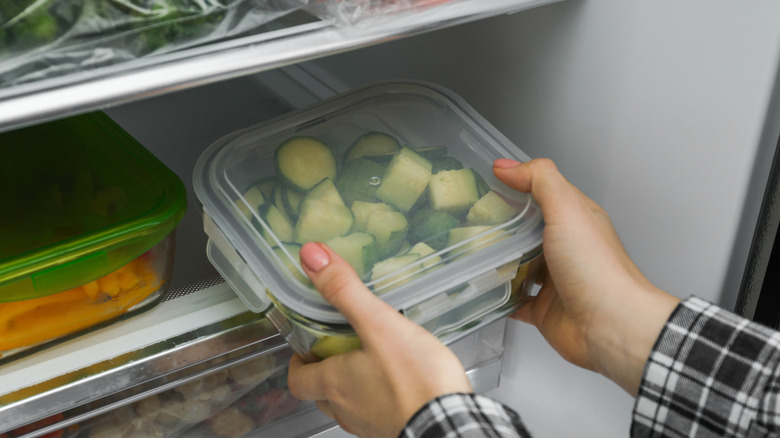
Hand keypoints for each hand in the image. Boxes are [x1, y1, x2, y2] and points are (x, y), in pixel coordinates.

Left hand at [287, 242, 471, 437]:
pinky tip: (400, 384)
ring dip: (351, 387)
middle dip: (325, 371)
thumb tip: (312, 256)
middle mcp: (347, 409)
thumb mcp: (379, 324)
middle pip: (321, 394)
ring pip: (348, 407)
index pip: (298, 380)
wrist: (450, 426)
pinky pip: (376, 416)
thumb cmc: (416, 380)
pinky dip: (378, 400)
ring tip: (372, 362)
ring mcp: (370, 425)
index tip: (306, 348)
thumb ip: (345, 290)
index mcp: (335, 383)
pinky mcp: (395, 431)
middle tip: (339, 348)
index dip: (298, 363)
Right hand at [493, 158, 679, 394]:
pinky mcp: (544, 309)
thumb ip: (540, 180)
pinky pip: (515, 301)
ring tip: (470, 251)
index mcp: (575, 219)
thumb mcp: (568, 209)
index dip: (517, 183)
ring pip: (519, 264)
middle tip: (470, 218)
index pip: (543, 192)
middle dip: (502, 224)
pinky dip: (500, 297)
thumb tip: (508, 166)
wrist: (610, 326)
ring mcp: (554, 280)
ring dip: (498, 260)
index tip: (486, 181)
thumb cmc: (597, 269)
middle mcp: (566, 248)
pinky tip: (483, 291)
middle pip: (528, 229)